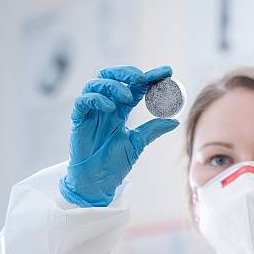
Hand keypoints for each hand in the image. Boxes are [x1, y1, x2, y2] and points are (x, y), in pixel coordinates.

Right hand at [59, 65, 179, 206]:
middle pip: (112, 76)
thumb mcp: (138, 143)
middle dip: (128, 73)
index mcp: (121, 110)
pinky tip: (110, 108)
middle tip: (143, 79)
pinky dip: (96, 99)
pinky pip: (83, 101)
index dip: (150, 77)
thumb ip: (153, 130)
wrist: (98, 181)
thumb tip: (175, 121)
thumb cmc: (114, 162)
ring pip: (96, 84)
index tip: (168, 72)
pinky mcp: (79, 120)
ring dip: (113, 85)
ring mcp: (92, 112)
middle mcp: (106, 106)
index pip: (135, 86)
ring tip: (128, 97)